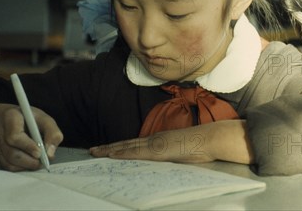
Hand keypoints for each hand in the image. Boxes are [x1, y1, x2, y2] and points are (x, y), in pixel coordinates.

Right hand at [0, 106, 62, 170]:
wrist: (15, 118)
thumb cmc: (31, 119)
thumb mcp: (45, 119)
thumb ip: (52, 133)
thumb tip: (50, 153)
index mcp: (10, 116)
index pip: (14, 136)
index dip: (28, 147)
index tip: (39, 153)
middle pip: (11, 152)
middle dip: (28, 161)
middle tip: (42, 162)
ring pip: (7, 161)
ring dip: (25, 166)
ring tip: (37, 163)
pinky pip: (5, 165)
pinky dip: (19, 167)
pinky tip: (28, 163)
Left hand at [89, 120, 253, 164]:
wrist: (209, 139)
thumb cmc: (199, 146)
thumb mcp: (180, 152)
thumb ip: (170, 155)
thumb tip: (164, 161)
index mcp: (158, 141)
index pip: (134, 144)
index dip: (119, 147)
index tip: (106, 149)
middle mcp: (153, 140)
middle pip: (126, 144)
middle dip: (108, 148)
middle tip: (92, 150)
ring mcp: (154, 144)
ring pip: (127, 147)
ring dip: (110, 150)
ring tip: (96, 152)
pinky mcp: (158, 150)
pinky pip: (136, 152)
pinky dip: (122, 153)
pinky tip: (112, 155)